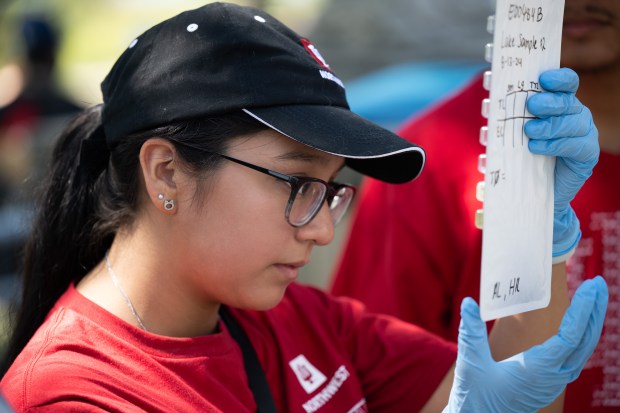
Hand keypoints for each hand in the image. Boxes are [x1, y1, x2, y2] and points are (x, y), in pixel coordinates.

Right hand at [443, 276, 607, 412]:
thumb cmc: (475, 395)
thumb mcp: (471, 363)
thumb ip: (470, 332)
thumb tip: (468, 303)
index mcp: (539, 370)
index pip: (571, 335)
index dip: (582, 309)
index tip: (589, 287)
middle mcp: (554, 376)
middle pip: (585, 340)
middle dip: (594, 309)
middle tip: (598, 283)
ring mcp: (556, 380)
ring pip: (584, 348)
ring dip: (590, 321)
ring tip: (593, 296)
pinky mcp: (552, 380)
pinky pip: (576, 354)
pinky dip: (582, 333)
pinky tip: (580, 321)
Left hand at [524, 68, 598, 261]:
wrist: (532, 192)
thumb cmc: (521, 158)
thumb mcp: (514, 135)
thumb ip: (511, 118)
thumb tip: (490, 103)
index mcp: (561, 105)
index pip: (567, 84)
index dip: (559, 79)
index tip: (543, 79)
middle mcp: (576, 116)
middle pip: (569, 102)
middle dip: (550, 102)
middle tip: (532, 105)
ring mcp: (584, 135)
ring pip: (573, 123)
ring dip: (550, 126)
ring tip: (530, 131)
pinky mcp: (587, 156)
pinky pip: (576, 146)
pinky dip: (554, 145)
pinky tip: (536, 148)